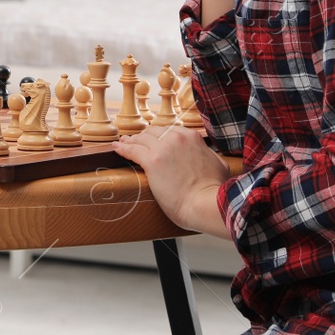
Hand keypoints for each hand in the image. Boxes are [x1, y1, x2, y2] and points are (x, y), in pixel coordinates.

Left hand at [113, 125, 230, 235]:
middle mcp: (177, 138)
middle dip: (144, 136)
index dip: (159, 135)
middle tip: (135, 141)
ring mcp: (163, 148)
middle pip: (153, 132)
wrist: (205, 203)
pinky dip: (122, 148)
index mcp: (191, 137)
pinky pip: (132, 150)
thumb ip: (208, 155)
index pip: (169, 131)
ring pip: (141, 139)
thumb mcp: (218, 164)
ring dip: (131, 140)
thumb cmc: (212, 190)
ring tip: (123, 143)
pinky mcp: (152, 161)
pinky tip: (116, 148)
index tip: (153, 139)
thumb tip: (207, 155)